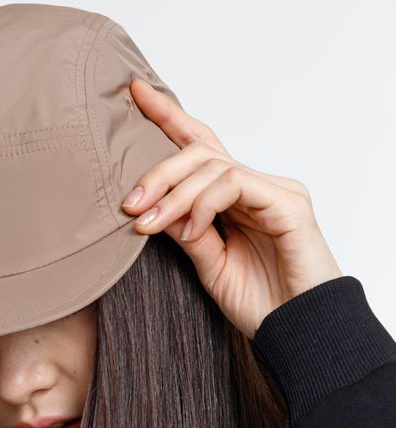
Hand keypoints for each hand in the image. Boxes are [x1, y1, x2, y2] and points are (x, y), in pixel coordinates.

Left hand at [120, 78, 342, 338]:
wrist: (297, 333)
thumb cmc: (259, 302)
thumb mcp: (207, 263)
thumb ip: (183, 230)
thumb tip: (148, 205)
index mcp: (236, 198)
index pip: (200, 146)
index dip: (169, 117)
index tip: (135, 93)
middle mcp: (256, 186)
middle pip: (201, 152)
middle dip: (159, 172)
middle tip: (129, 203)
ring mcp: (275, 191)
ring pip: (213, 166)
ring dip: (173, 194)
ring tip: (148, 224)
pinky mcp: (288, 203)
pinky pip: (234, 184)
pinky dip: (204, 204)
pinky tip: (190, 230)